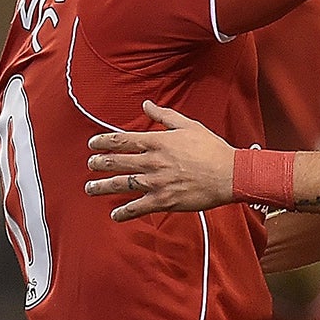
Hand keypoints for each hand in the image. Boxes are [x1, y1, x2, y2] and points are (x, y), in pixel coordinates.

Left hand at [86, 101, 235, 221]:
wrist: (229, 174)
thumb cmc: (211, 149)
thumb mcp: (188, 126)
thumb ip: (164, 116)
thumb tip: (146, 105)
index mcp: (158, 142)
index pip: (122, 140)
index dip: (104, 142)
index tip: (92, 144)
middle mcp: (153, 162)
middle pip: (117, 162)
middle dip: (99, 163)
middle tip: (90, 164)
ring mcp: (156, 182)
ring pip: (121, 184)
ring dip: (102, 186)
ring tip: (90, 188)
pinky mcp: (164, 200)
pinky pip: (138, 207)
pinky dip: (125, 212)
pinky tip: (115, 214)